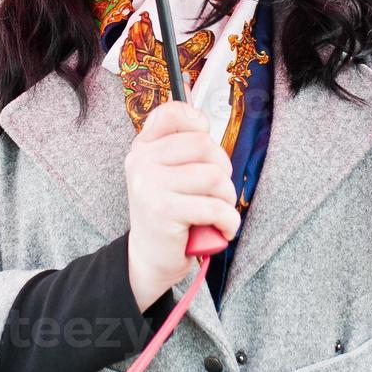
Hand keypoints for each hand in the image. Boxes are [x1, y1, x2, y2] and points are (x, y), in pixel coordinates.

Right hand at [124, 101, 240, 312]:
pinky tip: (222, 229)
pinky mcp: (164, 211)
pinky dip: (229, 221)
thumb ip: (179, 145)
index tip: (203, 144)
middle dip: (223, 171)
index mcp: (143, 147)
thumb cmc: (169, 213)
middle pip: (205, 145)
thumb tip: (199, 114)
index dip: (196, 122)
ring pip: (215, 176)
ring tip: (216, 212)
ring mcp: (150, 185)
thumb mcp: (166, 173)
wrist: (149, 260)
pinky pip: (216, 207)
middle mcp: (142, 162)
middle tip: (216, 192)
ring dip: (227, 199)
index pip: (171, 112)